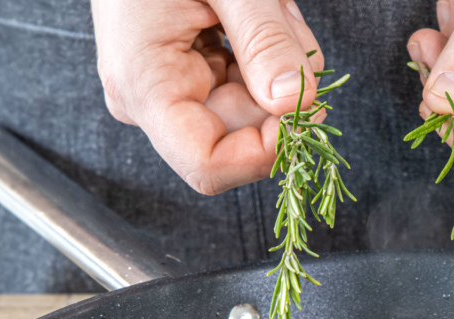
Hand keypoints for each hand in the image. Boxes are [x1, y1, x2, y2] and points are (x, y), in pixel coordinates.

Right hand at [91, 0, 323, 194]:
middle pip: (242, 134)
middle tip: (281, 22)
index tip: (307, 112)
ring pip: (255, 106)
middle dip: (281, 86)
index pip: (208, 166)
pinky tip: (260, 12)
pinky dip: (270, 50)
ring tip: (266, 7)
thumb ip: (263, 39)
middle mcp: (152, 101)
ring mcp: (170, 88)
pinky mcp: (189, 73)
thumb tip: (296, 102)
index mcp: (146, 86)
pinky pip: (248, 83)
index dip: (264, 153)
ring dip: (280, 59)